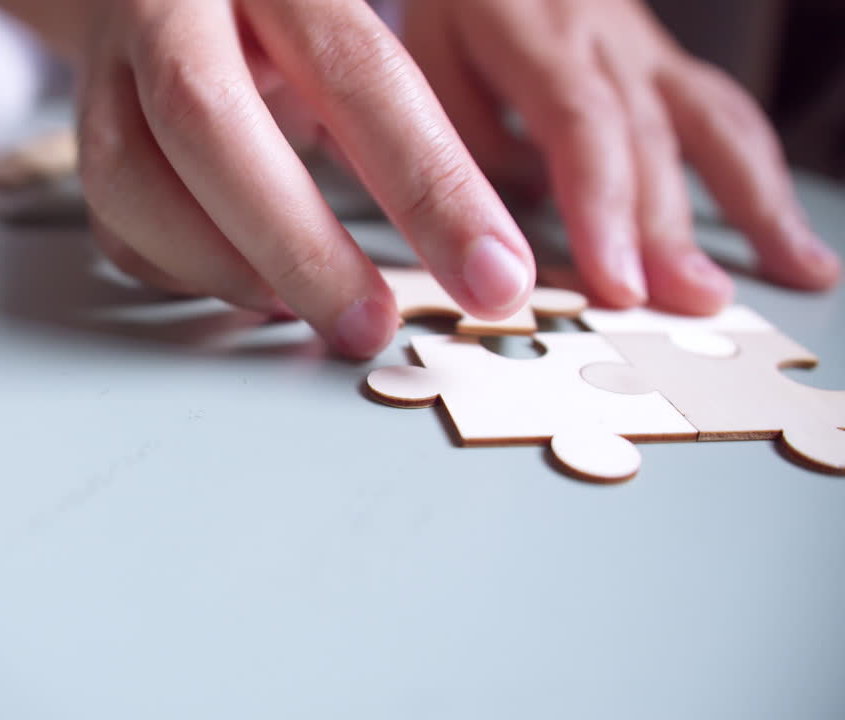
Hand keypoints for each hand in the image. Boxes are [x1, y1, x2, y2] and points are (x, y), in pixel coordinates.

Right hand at [70, 0, 536, 357]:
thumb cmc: (280, 10)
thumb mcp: (345, 19)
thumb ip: (399, 107)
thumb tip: (485, 250)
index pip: (357, 70)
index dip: (430, 184)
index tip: (494, 275)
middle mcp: (173, 4)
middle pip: (207, 122)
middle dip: (299, 246)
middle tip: (372, 327)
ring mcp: (107, 65)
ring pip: (131, 180)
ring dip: (225, 269)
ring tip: (303, 310)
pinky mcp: (81, 128)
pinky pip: (115, 220)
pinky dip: (184, 270)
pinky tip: (249, 283)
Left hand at [402, 0, 840, 312]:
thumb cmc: (456, 11)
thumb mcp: (426, 60)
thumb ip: (460, 143)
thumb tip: (509, 228)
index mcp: (533, 29)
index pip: (580, 123)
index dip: (603, 207)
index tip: (616, 280)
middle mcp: (601, 36)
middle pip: (650, 136)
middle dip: (670, 229)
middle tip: (688, 300)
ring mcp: (642, 47)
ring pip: (709, 120)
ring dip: (753, 203)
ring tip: (795, 271)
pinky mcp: (660, 62)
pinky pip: (718, 111)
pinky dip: (755, 172)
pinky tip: (780, 225)